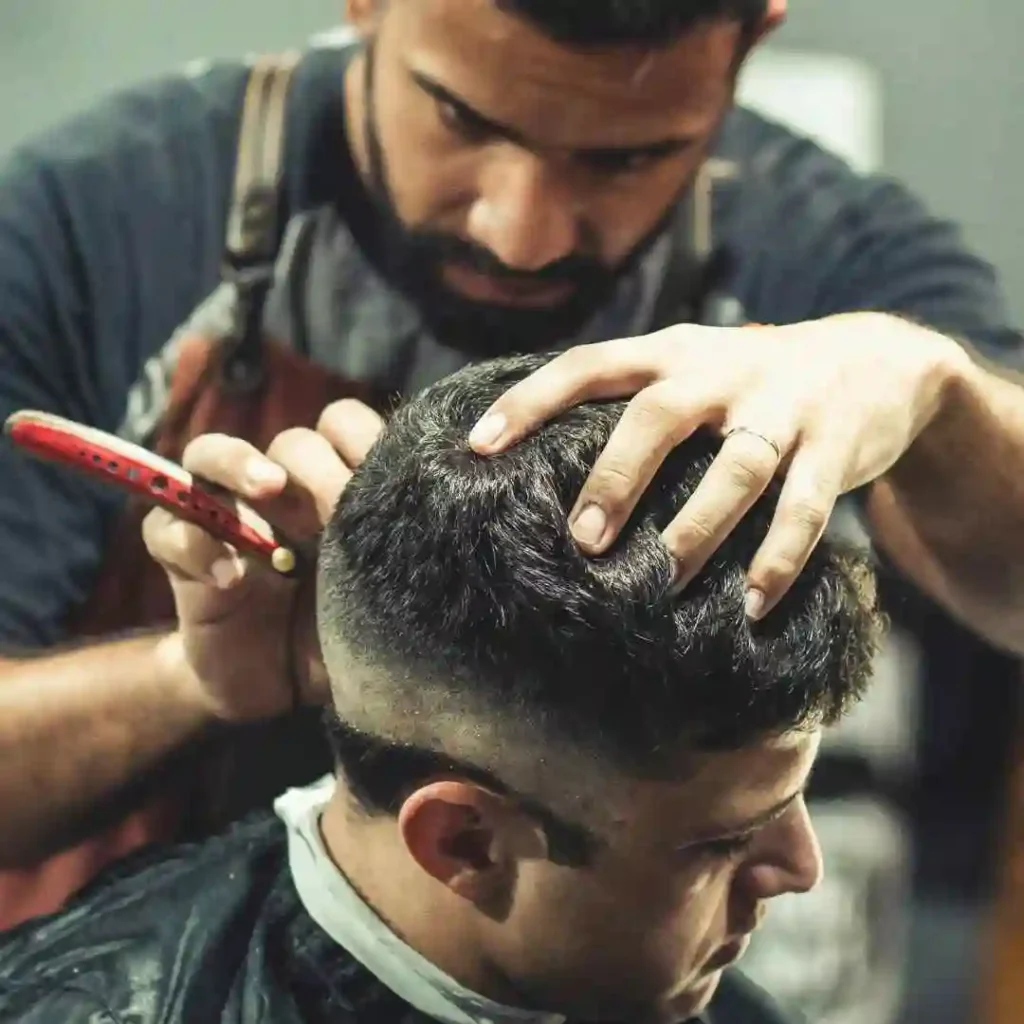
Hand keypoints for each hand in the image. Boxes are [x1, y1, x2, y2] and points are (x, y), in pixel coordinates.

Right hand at [142, 399, 382, 721]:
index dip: (359, 438)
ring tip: (266, 489)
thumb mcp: (375, 598)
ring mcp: (226, 518)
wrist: (278, 689)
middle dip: (309, 465)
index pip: (343, 427)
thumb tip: (435, 518)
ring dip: (238, 463)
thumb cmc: (340, 638)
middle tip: (328, 506)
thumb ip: (392, 554)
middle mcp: (281, 494)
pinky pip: (166, 529)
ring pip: (208, 454)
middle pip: (288, 442)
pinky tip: (232, 580)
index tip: (382, 475)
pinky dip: (194, 544)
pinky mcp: (182, 557)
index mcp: (333, 490)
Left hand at [469, 313, 968, 617]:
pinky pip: (807, 507)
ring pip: (737, 466)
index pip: (588, 365)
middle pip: (659, 414)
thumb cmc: (750, 382)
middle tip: (583, 540)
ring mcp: (784, 405)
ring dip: (698, 528)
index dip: (530, 400)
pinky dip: (779, 557)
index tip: (477, 446)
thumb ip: (631, 402)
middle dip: (617, 477)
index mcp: (672, 352)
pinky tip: (752, 603)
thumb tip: (539, 465)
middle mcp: (722, 370)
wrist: (876, 358)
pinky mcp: (836, 446)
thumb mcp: (690, 368)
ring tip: (664, 581)